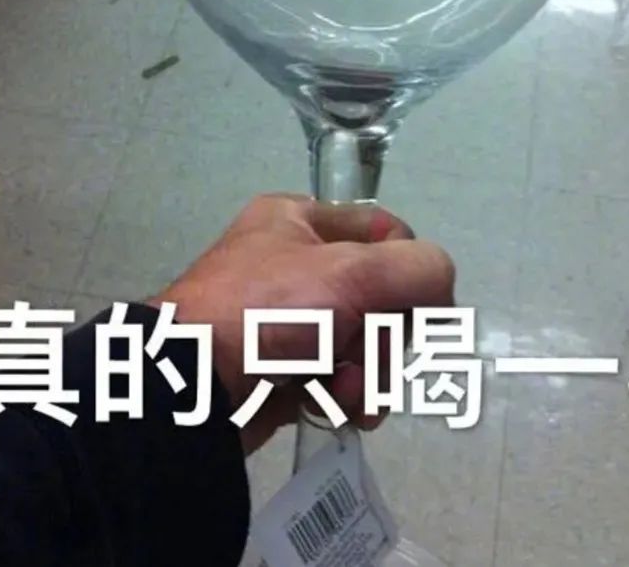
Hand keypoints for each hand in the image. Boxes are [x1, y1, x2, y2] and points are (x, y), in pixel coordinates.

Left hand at [150, 193, 454, 453]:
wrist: (188, 391)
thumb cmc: (269, 312)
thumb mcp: (353, 272)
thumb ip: (420, 268)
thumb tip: (440, 292)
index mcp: (299, 219)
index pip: (388, 232)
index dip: (409, 272)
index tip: (414, 308)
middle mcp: (293, 262)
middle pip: (381, 295)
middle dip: (384, 339)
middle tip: (366, 360)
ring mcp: (286, 319)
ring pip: (363, 342)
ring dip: (368, 374)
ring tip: (347, 395)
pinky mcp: (281, 369)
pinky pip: (337, 376)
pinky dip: (344, 395)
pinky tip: (336, 408)